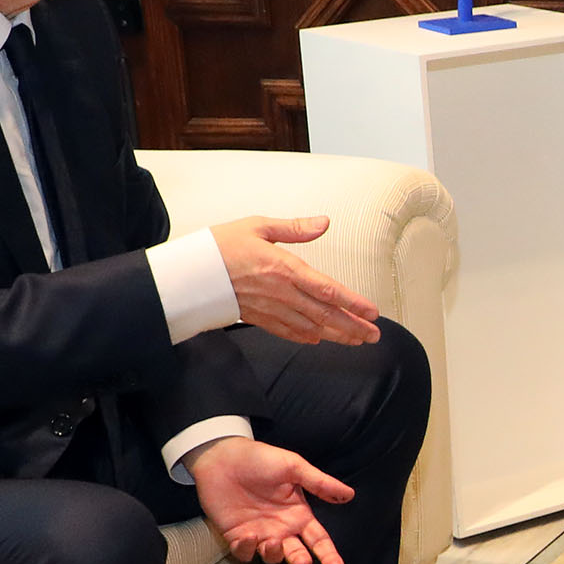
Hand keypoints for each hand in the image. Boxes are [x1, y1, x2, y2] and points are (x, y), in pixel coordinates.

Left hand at [190, 436, 353, 563]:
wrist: (223, 457)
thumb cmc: (261, 459)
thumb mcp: (294, 467)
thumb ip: (320, 483)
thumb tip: (349, 495)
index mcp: (298, 514)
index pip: (318, 540)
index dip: (328, 555)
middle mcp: (282, 528)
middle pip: (297, 554)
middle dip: (301, 561)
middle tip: (302, 561)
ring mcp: (259, 534)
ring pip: (272, 557)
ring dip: (275, 555)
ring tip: (272, 542)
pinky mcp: (236, 536)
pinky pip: (244, 553)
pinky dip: (247, 549)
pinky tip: (248, 535)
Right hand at [212, 216, 381, 345]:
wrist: (189, 272)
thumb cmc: (222, 245)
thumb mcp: (259, 226)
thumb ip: (295, 228)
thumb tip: (324, 223)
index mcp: (285, 269)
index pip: (328, 290)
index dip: (354, 303)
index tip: (373, 312)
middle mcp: (281, 293)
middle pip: (325, 315)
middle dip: (353, 326)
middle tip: (374, 335)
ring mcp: (270, 309)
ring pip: (310, 327)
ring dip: (336, 335)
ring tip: (357, 340)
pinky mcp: (257, 318)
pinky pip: (287, 332)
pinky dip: (306, 337)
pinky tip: (318, 339)